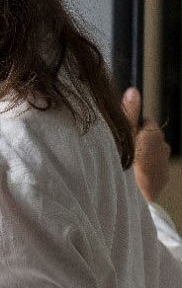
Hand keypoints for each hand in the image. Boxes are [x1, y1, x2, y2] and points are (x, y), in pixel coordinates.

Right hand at [122, 87, 170, 202]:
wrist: (135, 196)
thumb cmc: (126, 163)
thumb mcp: (123, 134)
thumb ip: (129, 112)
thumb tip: (133, 91)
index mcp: (154, 133)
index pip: (145, 121)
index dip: (133, 127)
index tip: (123, 134)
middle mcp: (164, 146)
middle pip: (150, 138)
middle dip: (139, 142)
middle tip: (122, 151)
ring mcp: (165, 164)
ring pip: (153, 154)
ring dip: (143, 157)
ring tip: (128, 166)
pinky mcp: (163, 179)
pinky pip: (155, 170)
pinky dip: (147, 171)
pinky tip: (135, 177)